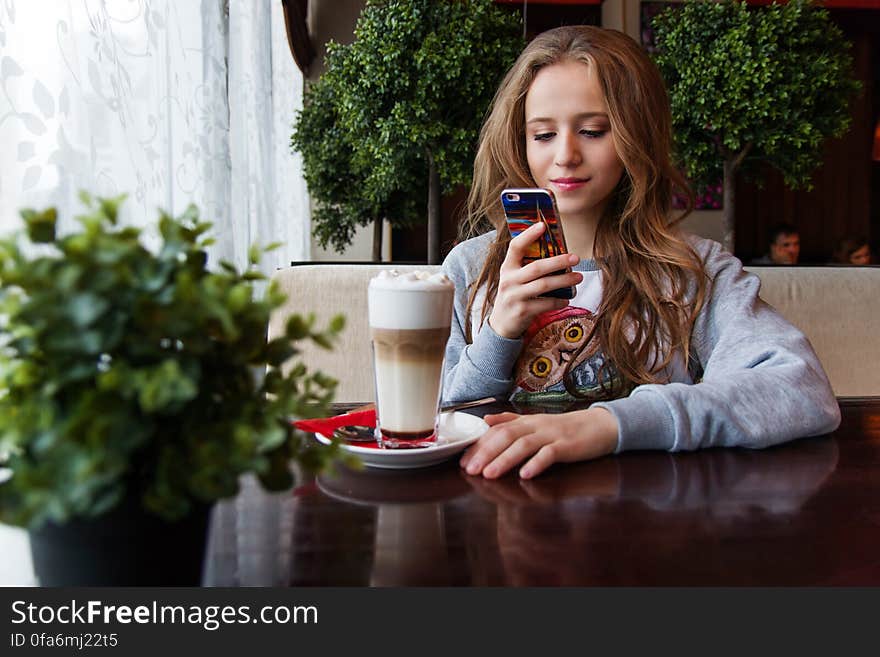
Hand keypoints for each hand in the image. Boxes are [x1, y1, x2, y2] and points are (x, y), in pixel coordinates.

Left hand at [460, 407, 618, 478]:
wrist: (600, 425)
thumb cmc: (566, 428)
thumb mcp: (536, 422)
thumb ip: (511, 420)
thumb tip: (486, 420)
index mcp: (527, 421)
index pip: (497, 430)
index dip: (479, 444)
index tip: (463, 459)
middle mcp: (536, 426)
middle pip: (506, 436)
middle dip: (486, 453)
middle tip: (470, 469)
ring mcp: (552, 435)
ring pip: (524, 445)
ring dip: (505, 460)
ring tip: (490, 474)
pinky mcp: (568, 446)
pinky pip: (551, 454)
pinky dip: (537, 464)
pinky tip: (526, 474)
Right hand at [488, 222, 582, 338]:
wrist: (501, 324)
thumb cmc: (514, 295)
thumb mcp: (514, 278)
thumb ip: (527, 266)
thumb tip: (557, 253)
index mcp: (507, 268)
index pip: (515, 247)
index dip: (528, 235)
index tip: (543, 225)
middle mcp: (509, 281)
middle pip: (536, 267)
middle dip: (558, 261)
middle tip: (575, 257)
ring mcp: (515, 296)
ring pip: (543, 285)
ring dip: (564, 280)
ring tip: (578, 277)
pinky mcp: (522, 311)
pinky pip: (545, 304)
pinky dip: (559, 301)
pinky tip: (567, 299)